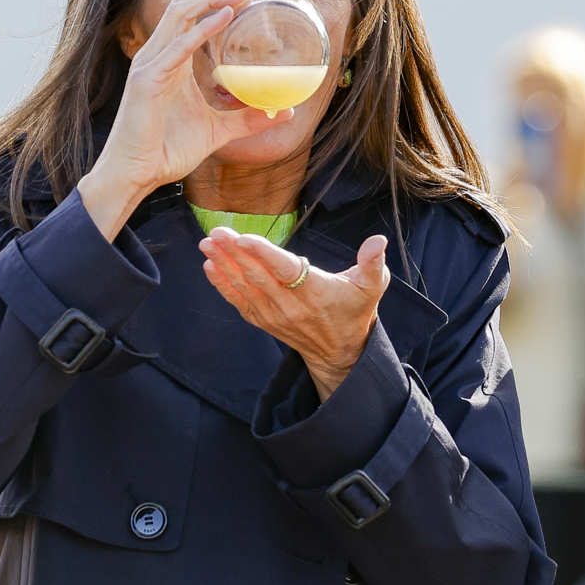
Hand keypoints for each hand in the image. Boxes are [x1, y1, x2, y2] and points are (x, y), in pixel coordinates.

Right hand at [98, 0, 295, 189]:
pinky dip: (201, 30)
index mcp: (172, 61)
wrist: (137, 175)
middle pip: (185, 4)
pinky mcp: (147, 81)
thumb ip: (247, 119)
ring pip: (179, 14)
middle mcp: (159, 56)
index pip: (192, 14)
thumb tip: (285, 113)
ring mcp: (150, 66)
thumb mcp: (217, 131)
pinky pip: (177, 48)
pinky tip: (225, 18)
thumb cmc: (168, 151)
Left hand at [198, 228, 390, 401]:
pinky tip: (210, 267)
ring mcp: (274, 316)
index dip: (263, 254)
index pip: (284, 270)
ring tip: (207, 244)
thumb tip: (378, 241)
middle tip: (216, 231)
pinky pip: (239, 302)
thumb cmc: (355, 311)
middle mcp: (290, 305)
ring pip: (244, 288)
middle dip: (233, 253)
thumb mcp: (371, 287)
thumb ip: (373, 263)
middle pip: (257, 276)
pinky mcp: (263, 321)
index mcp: (314, 292)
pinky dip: (223, 285)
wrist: (340, 352)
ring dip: (223, 265)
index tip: (243, 237)